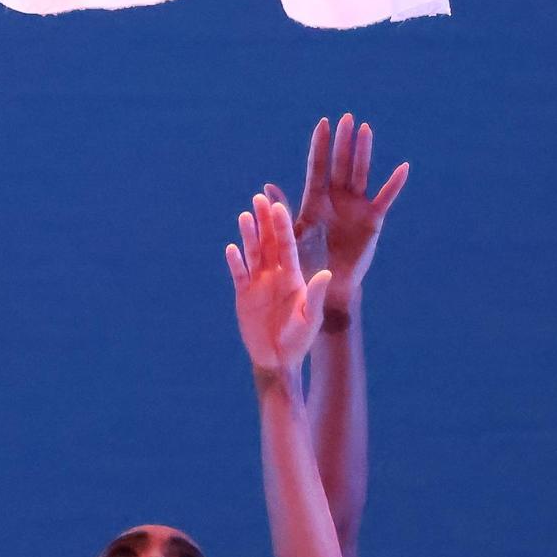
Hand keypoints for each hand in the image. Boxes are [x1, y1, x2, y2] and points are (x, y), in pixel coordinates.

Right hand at [226, 191, 329, 380]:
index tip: (280, 206)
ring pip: (252, 253)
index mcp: (294, 275)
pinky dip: (235, 262)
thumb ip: (315, 296)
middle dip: (264, 221)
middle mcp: (276, 274)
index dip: (283, 226)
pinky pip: (238, 274)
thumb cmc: (299, 340)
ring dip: (248, 235)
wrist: (278, 359)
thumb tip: (326, 274)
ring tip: (244, 215)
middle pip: (269, 242)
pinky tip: (231, 249)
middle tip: (259, 198)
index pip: (288, 245)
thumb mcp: (310, 318)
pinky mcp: (244, 294)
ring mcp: (259, 283)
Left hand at [279, 113, 409, 306]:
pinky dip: (394, 184)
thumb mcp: (292, 233)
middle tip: (347, 118)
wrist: (328, 284)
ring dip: (363, 152)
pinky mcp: (372, 219)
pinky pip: (385, 198)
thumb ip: (283, 209)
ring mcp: (356, 206)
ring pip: (360, 173)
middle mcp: (337, 198)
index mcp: (316, 200)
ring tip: (366, 129)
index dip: (320, 146)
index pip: (318, 167)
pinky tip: (403, 168)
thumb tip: (265, 188)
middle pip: (340, 164)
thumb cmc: (307, 260)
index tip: (323, 123)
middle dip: (343, 142)